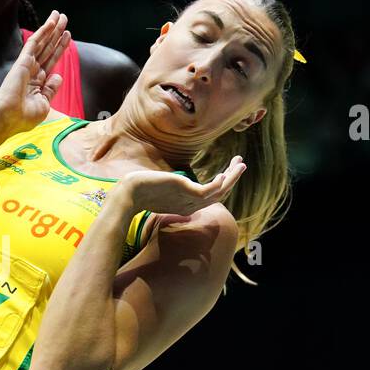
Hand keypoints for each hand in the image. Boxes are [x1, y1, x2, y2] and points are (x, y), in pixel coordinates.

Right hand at [0, 10, 71, 135]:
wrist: (8, 118)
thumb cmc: (23, 117)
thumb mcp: (44, 104)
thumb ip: (51, 90)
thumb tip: (58, 76)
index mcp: (37, 83)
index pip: (51, 61)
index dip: (59, 48)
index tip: (67, 36)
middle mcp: (32, 72)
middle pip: (48, 48)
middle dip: (57, 34)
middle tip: (65, 19)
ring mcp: (27, 65)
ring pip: (42, 42)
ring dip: (52, 28)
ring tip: (61, 15)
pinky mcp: (22, 61)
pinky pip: (34, 43)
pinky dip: (43, 32)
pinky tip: (51, 23)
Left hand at [120, 156, 246, 224]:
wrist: (128, 195)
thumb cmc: (138, 191)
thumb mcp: (159, 189)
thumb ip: (171, 189)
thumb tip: (175, 182)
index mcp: (185, 205)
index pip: (210, 197)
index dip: (223, 184)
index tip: (229, 170)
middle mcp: (189, 205)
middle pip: (218, 195)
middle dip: (232, 179)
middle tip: (242, 164)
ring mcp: (187, 200)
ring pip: (218, 192)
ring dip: (231, 178)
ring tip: (241, 164)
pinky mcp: (184, 192)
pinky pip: (207, 191)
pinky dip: (219, 184)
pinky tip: (226, 175)